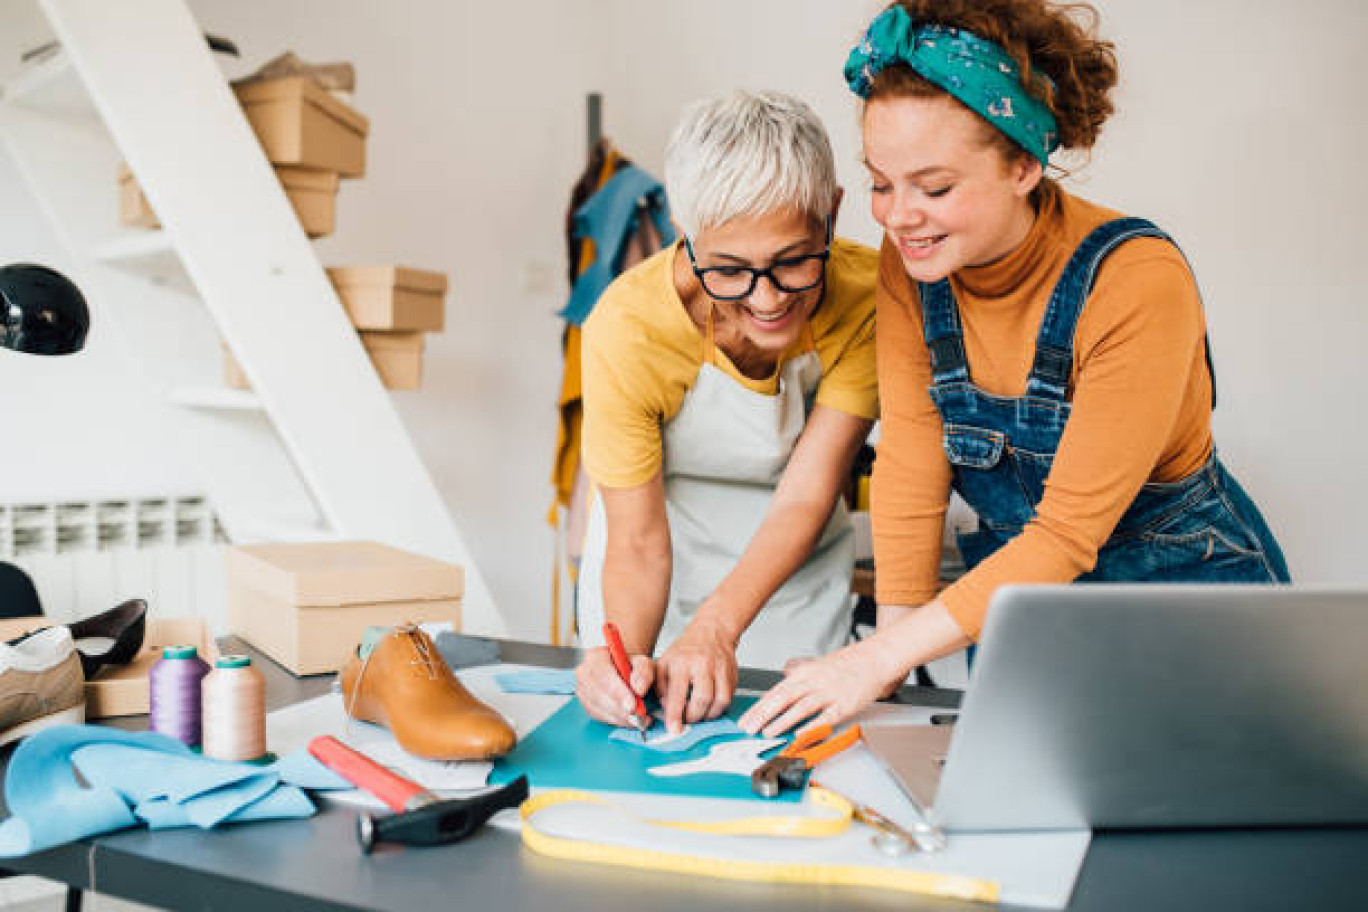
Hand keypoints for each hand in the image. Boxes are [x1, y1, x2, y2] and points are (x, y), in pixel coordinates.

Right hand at [575, 647, 654, 727]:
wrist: (622, 668)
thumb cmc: (631, 664)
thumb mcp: (643, 662)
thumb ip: (644, 672)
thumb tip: (639, 689)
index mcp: (596, 656)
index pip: (604, 675)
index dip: (618, 692)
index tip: (632, 706)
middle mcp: (584, 672)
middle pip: (598, 694)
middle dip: (619, 709)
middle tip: (638, 717)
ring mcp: (582, 689)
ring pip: (598, 708)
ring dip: (619, 717)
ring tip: (638, 719)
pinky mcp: (585, 703)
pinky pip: (598, 715)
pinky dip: (614, 720)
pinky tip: (628, 719)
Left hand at [656, 618, 738, 733]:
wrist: (712, 631)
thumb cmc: (686, 649)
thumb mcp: (664, 662)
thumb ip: (660, 686)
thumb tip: (665, 709)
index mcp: (681, 662)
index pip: (677, 693)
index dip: (675, 715)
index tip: (674, 729)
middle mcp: (702, 665)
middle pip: (702, 700)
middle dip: (693, 717)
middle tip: (687, 720)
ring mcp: (720, 669)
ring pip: (719, 702)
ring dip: (708, 715)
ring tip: (699, 714)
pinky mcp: (733, 674)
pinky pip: (728, 698)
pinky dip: (719, 708)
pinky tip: (710, 706)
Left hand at [739, 638, 903, 737]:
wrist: (875, 657)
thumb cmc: (850, 663)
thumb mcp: (818, 664)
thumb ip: (800, 675)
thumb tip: (784, 680)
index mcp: (806, 673)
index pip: (776, 691)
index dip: (759, 706)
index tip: (746, 719)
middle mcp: (814, 682)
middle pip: (783, 698)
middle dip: (763, 715)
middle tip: (748, 728)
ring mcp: (829, 693)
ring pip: (800, 707)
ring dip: (781, 721)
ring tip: (767, 732)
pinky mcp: (844, 704)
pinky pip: (825, 717)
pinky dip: (811, 726)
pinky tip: (799, 734)